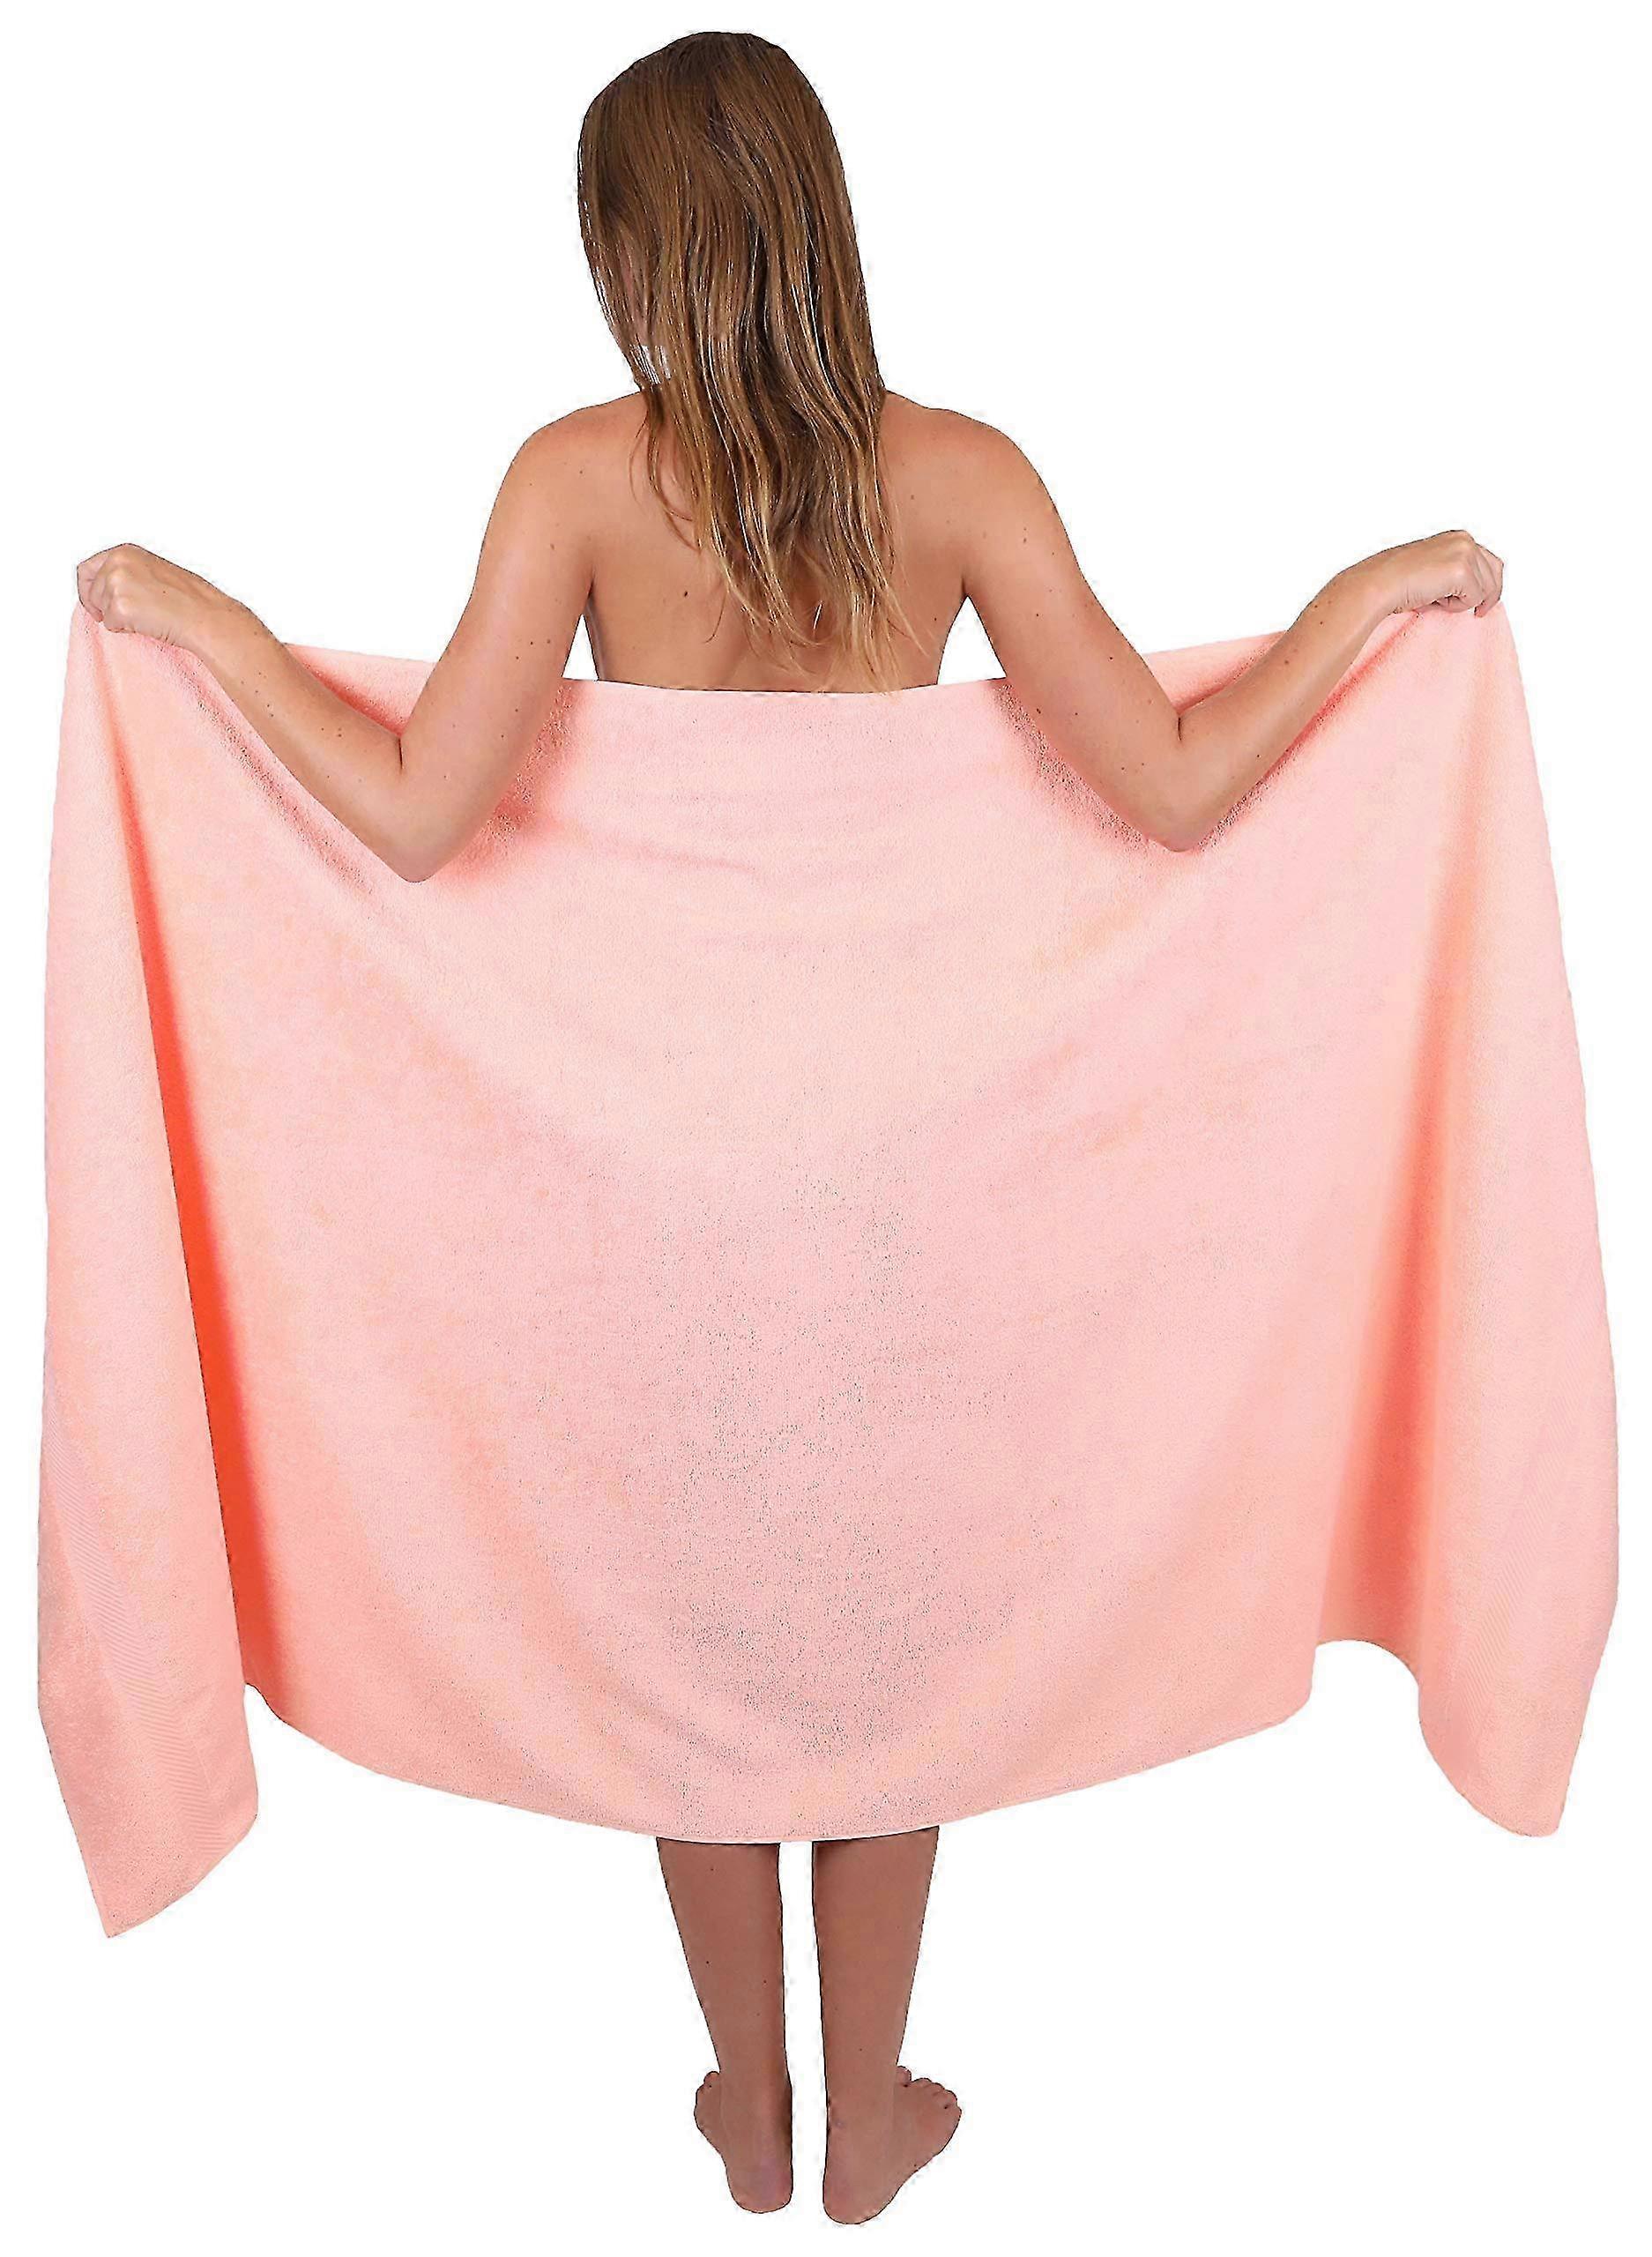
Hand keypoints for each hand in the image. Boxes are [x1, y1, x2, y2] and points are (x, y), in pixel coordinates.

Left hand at [76, 543, 234, 650]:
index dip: (87, 589)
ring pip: (100, 609)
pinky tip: (147, 623)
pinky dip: (125, 629)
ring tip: (146, 617)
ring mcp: (116, 584)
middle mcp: (116, 563)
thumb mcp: (151, 571)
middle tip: (125, 618)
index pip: (87, 568)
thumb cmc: (187, 598)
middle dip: (103, 607)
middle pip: (91, 591)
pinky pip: (110, 625)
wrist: (202, 615)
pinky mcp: (119, 607)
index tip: (94, 603)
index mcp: (124, 552)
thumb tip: (107, 588)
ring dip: (118, 618)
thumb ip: (126, 573)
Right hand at [1362, 530, 1504, 618]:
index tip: (1482, 604)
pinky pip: (1474, 599)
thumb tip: (1476, 594)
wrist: (1381, 583)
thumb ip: (1457, 572)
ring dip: (1462, 601)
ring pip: (1486, 589)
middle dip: (1483, 596)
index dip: (1489, 586)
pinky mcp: (1462, 571)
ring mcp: (1465, 553)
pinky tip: (1434, 599)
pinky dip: (1455, 606)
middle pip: (1495, 575)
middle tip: (1472, 611)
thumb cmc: (1398, 580)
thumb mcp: (1435, 570)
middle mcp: (1465, 540)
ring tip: (1436, 599)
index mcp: (1459, 538)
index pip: (1491, 562)